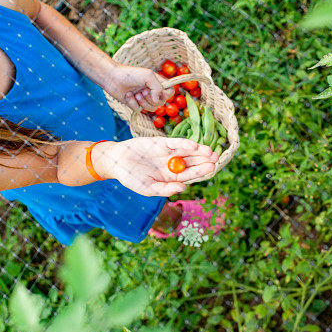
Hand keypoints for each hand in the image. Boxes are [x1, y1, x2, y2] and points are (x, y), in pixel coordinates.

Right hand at [92, 138, 218, 196]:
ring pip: (187, 151)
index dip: (201, 171)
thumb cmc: (131, 178)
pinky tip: (195, 146)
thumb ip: (165, 189)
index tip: (212, 168)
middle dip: (204, 160)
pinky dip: (185, 143)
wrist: (116, 162)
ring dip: (199, 151)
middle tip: (216, 158)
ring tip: (210, 152)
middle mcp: (172, 164)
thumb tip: (184, 189)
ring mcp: (167, 152)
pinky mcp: (161, 142)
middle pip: (192, 161)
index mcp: (170, 177)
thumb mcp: (148, 188)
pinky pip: (175, 142)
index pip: (190, 174)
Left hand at [104, 64, 172, 110]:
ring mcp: (144, 99)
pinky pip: (139, 110)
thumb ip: (158, 87)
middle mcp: (152, 91)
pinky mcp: (135, 104)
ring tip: (135, 94)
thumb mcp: (148, 76)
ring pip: (151, 108)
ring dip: (142, 102)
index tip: (159, 92)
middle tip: (142, 91)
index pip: (169, 92)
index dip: (166, 94)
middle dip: (151, 98)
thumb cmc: (130, 74)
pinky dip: (132, 103)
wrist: (112, 78)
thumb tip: (157, 100)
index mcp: (157, 83)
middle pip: (161, 103)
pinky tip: (127, 95)